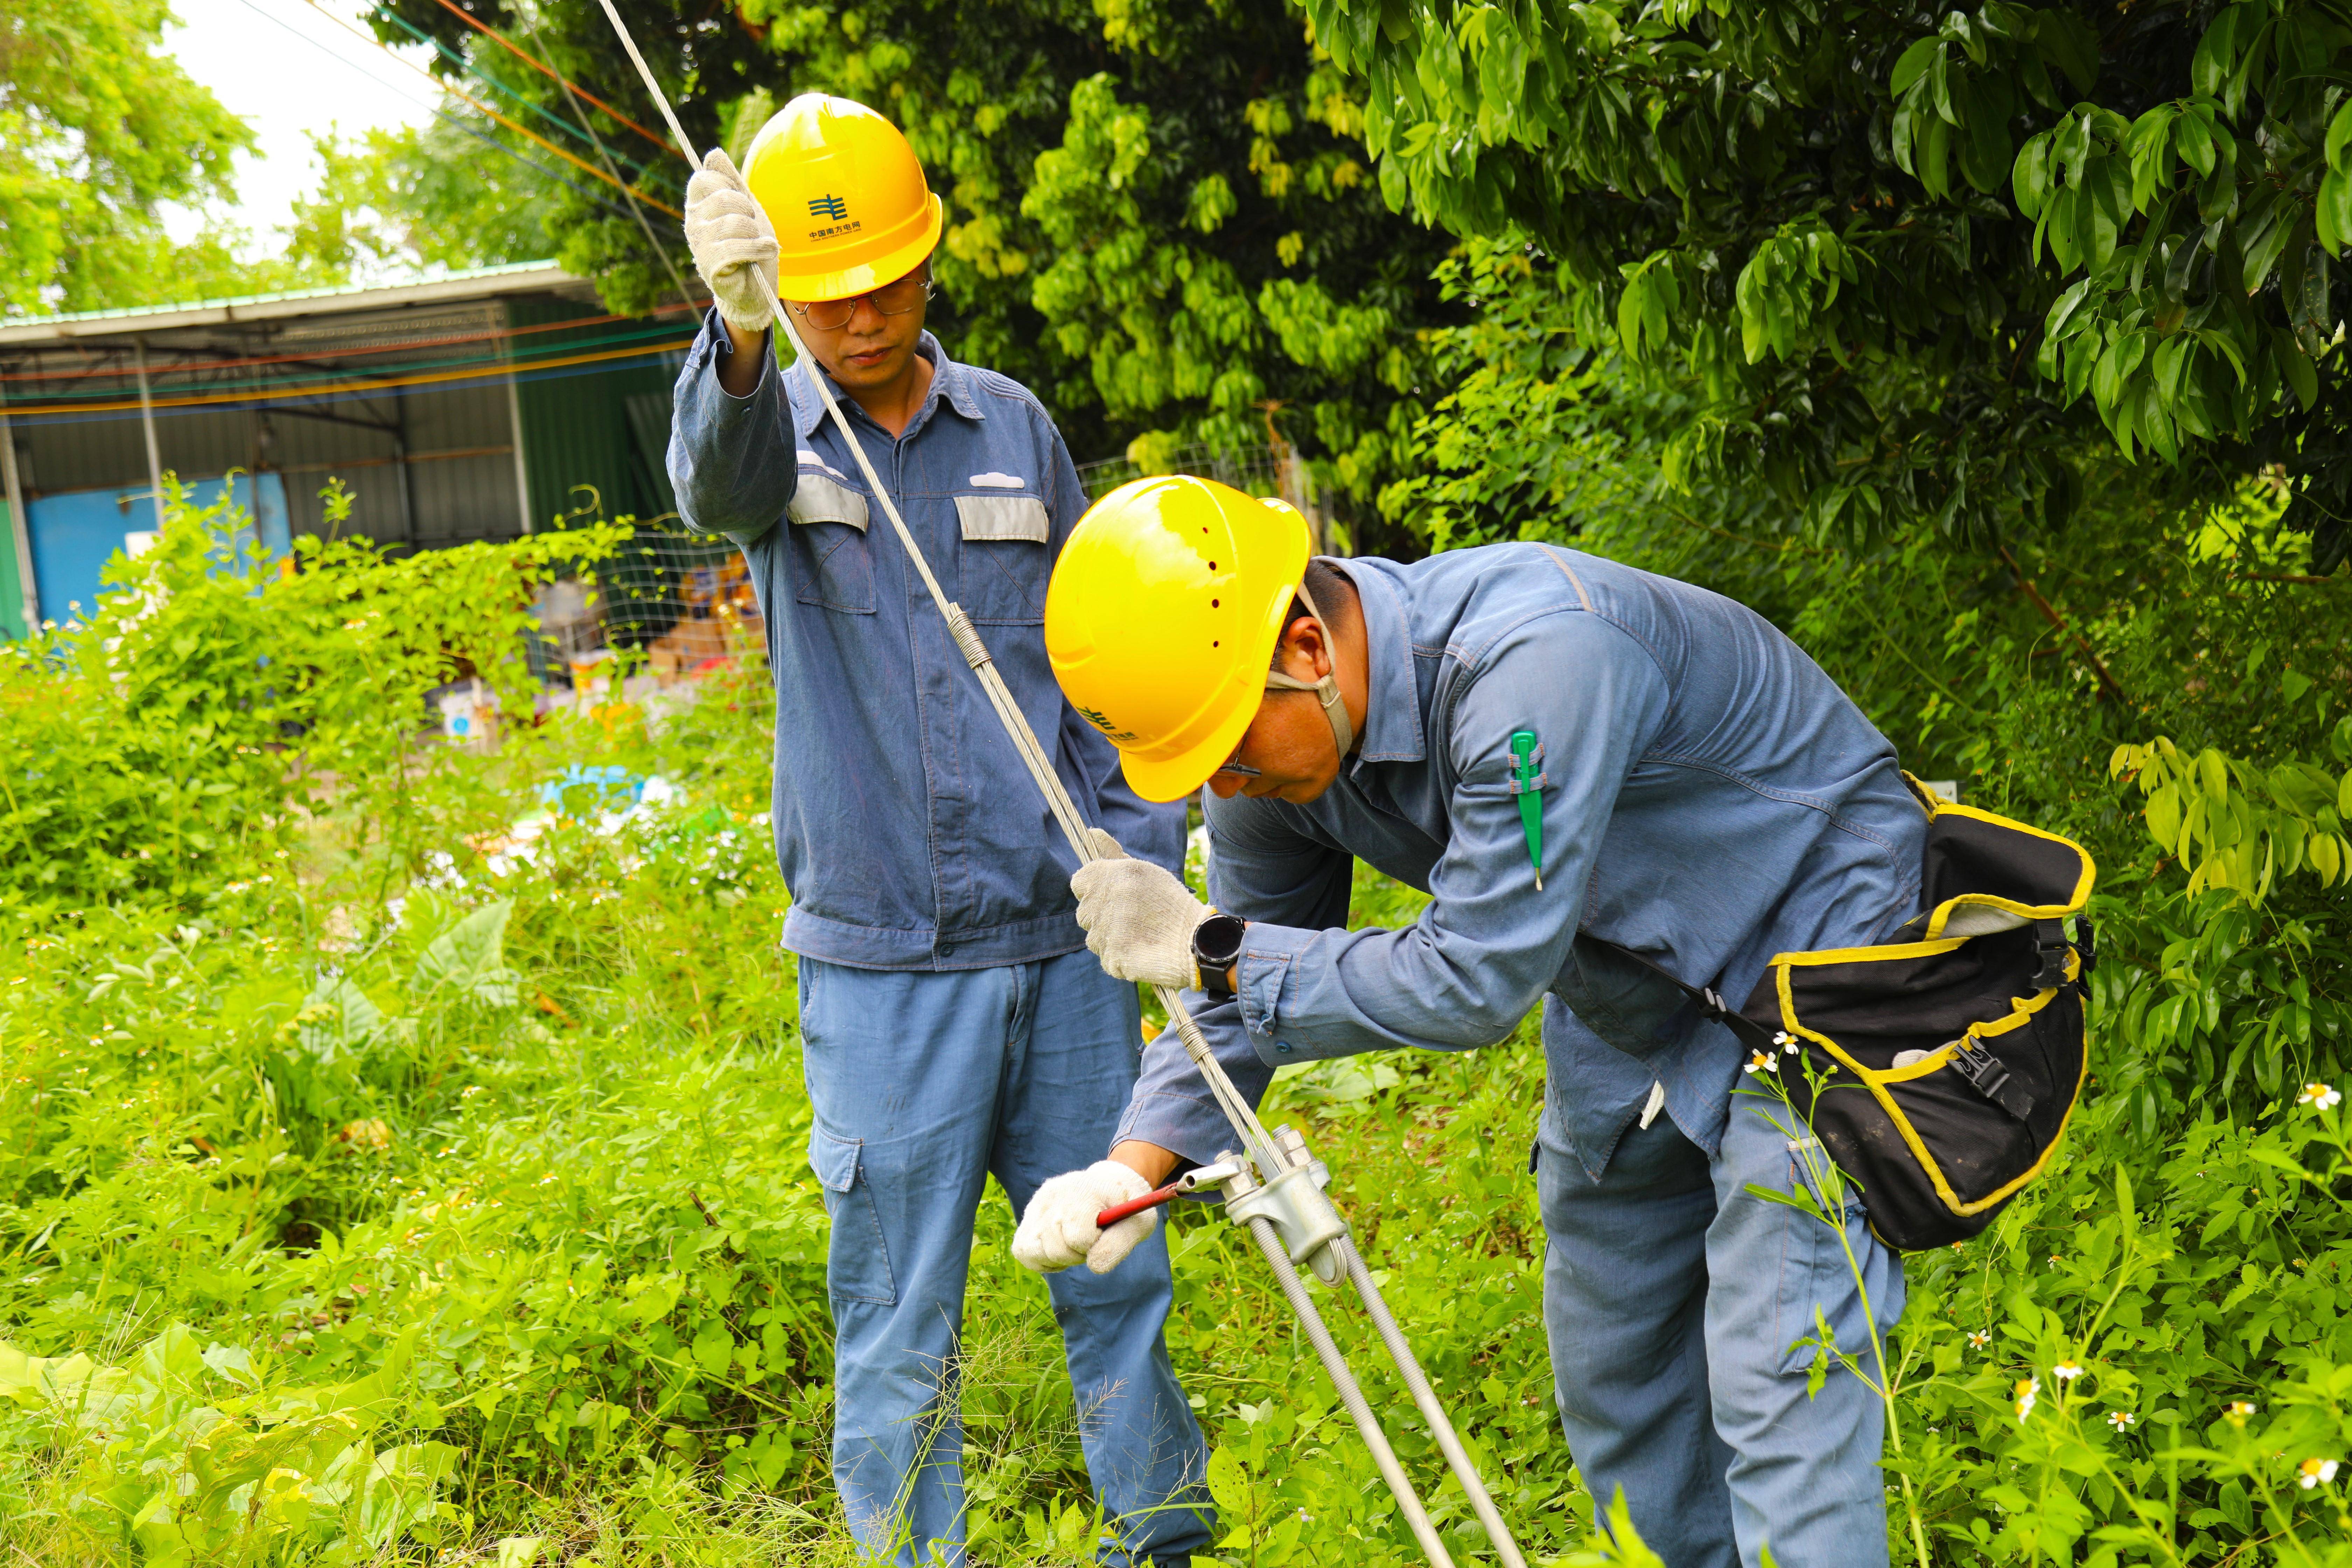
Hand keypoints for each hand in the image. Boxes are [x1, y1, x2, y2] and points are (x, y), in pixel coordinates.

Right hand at [684, 148, 777, 334]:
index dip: (731, 188)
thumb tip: (714, 153)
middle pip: (727, 198)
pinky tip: (766, 252)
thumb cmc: (751, 247)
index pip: (706, 178)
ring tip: (756, 245)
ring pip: (736, 223)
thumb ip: (731, 181)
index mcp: (697, 205)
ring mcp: (699, 245)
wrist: (756, 288)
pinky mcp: (710, 265)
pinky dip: (759, 249)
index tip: (741, 207)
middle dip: (750, 214)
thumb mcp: (746, 208)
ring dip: (756, 235)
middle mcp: (693, 223)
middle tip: (751, 231)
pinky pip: (737, 247)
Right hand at [1012, 1160, 1156, 1274]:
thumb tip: (1094, 1265)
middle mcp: (1053, 1194)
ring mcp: (1037, 1204)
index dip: (1093, 1245)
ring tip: (1074, 1244)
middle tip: (1089, 1240)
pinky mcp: (1028, 1216)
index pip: (1078, 1237)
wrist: (1109, 1186)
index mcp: (1083, 1190)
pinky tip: (1060, 1249)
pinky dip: (1041, 1259)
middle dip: (1076, 1255)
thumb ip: (1119, 1244)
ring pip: (1033, 1251)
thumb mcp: (1138, 1224)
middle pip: (1055, 1248)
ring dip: (1057, 1258)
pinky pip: (1022, 1251)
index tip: (1102, 1233)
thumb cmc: (1125, 1208)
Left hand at [1070, 828, 1212, 988]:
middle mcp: (1100, 903)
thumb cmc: (1169, 902)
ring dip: (1110, 936)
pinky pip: (1106, 956)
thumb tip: (1091, 832)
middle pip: (1084, 911)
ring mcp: (1103, 933)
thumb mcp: (1144, 870)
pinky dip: (1119, 956)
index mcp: (1108, 876)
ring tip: (1139, 934)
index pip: (1079, 881)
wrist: (1194, 941)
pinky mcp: (1110, 958)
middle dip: (1102, 914)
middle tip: (1132, 916)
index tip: (1112, 893)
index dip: (1094, 888)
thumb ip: (1112, 852)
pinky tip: (1140, 950)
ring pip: (1094, 935)